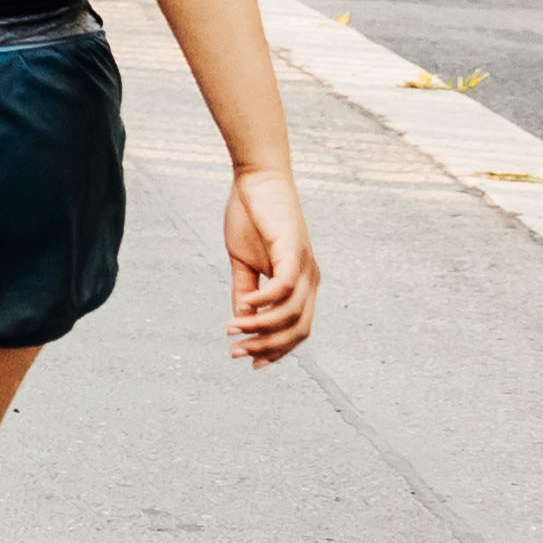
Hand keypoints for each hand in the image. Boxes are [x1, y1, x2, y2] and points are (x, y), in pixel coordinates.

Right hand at [222, 167, 318, 365]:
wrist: (256, 180)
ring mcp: (305, 265)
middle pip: (299, 329)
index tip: (248, 362)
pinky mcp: (293, 251)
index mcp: (302, 283)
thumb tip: (241, 321)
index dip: (276, 350)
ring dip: (259, 328)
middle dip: (267, 347)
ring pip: (291, 314)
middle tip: (235, 353)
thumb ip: (244, 291)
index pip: (297, 329)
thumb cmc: (251, 218)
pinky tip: (243, 307)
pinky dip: (264, 303)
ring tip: (231, 330)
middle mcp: (311, 278)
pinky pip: (284, 289)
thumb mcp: (243, 262)